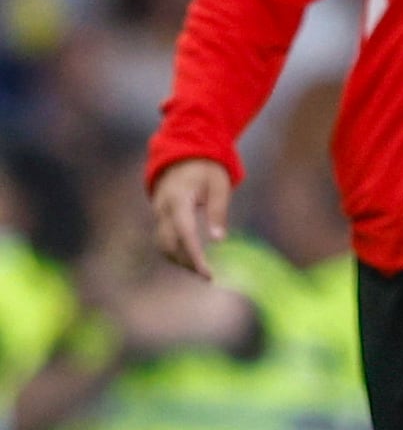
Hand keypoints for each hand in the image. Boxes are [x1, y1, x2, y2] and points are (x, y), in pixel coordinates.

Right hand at [150, 158, 231, 279]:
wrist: (183, 153)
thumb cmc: (206, 168)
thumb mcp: (219, 184)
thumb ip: (218, 211)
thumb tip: (218, 240)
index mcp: (178, 199)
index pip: (184, 234)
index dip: (194, 256)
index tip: (206, 273)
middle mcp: (162, 209)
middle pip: (169, 245)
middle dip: (187, 263)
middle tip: (208, 276)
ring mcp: (157, 213)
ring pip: (163, 245)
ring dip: (180, 260)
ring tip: (202, 271)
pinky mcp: (159, 216)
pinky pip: (164, 239)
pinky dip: (176, 251)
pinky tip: (191, 259)